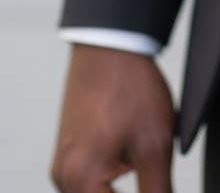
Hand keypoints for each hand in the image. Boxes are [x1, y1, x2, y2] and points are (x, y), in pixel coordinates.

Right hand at [50, 45, 175, 192]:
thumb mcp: (154, 145)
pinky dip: (113, 178)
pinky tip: (133, 154)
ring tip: (142, 156)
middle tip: (147, 163)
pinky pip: (91, 180)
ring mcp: (63, 164)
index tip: (155, 184)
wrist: (110, 42)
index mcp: (80, 181)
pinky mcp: (69, 151)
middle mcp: (63, 178)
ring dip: (123, 187)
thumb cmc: (129, 86)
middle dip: (134, 191)